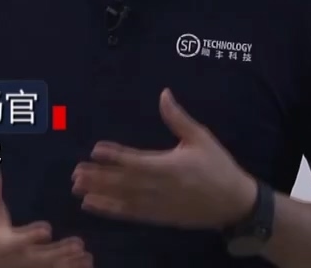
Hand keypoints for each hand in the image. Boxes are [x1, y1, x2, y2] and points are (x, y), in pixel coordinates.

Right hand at [0, 176, 92, 267]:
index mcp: (3, 242)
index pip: (18, 241)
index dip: (31, 236)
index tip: (47, 229)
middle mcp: (16, 258)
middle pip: (39, 258)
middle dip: (58, 253)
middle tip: (78, 244)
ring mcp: (27, 267)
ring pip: (49, 267)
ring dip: (68, 263)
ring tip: (87, 256)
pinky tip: (87, 264)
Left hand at [72, 89, 256, 229]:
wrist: (235, 204)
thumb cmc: (218, 167)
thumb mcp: (201, 138)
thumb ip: (178, 118)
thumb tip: (164, 94)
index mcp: (170, 166)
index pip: (137, 160)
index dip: (116, 156)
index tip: (95, 150)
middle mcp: (160, 187)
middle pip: (124, 181)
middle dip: (99, 177)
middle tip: (75, 172)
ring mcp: (158, 204)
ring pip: (123, 198)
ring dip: (100, 193)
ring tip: (77, 187)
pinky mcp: (158, 216)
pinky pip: (130, 213)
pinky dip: (110, 210)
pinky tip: (92, 204)